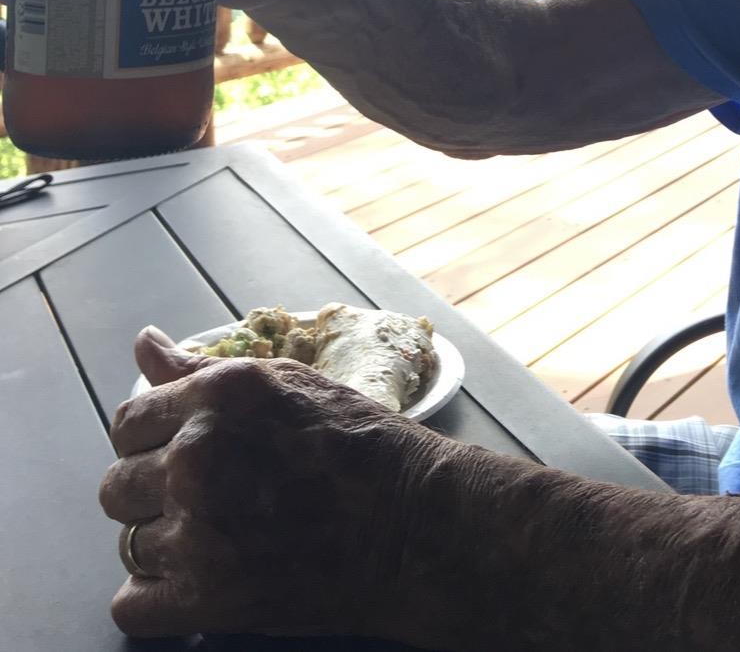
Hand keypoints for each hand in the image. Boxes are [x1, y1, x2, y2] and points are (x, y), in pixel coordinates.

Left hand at [99, 325, 469, 643]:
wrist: (412, 523)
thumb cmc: (358, 444)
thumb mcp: (284, 382)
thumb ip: (201, 370)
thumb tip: (144, 342)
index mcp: (215, 398)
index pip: (127, 421)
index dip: (150, 439)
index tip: (179, 453)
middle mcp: (196, 458)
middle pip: (117, 486)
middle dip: (150, 492)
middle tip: (206, 499)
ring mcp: (197, 531)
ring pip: (127, 545)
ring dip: (163, 545)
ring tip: (217, 536)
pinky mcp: (207, 598)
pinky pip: (131, 606)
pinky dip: (158, 600)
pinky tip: (200, 580)